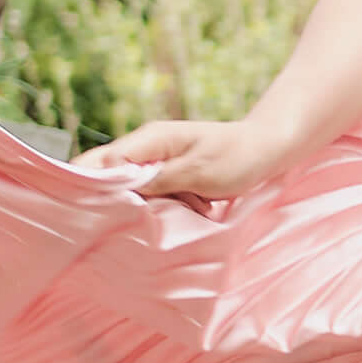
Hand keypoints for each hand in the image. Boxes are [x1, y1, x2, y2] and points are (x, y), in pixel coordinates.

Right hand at [83, 114, 285, 199]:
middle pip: (110, 176)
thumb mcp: (197, 172)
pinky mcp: (171, 174)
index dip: (93, 187)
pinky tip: (197, 206)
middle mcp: (147, 148)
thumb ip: (157, 181)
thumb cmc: (237, 157)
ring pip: (135, 191)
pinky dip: (172, 205)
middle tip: (133, 222)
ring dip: (153, 206)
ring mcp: (159, 161)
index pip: (101, 162)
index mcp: (149, 140)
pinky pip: (158, 195)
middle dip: (119, 202)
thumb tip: (119, 192)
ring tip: (187, 205)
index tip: (94, 215)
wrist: (268, 148)